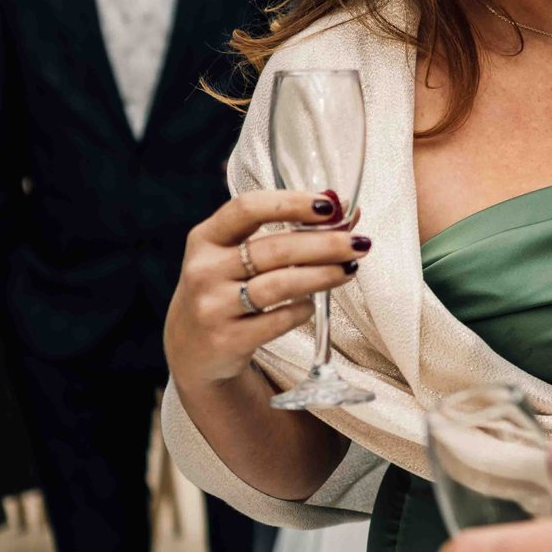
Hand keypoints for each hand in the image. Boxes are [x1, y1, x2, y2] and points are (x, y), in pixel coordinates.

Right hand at [166, 189, 362, 387]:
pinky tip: (313, 304)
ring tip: (349, 269)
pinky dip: (302, 309)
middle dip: (324, 244)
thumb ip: (288, 231)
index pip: (247, 208)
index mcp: (206, 238)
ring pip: (279, 285)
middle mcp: (204, 270)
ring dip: (322, 275)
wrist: (193, 348)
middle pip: (274, 249)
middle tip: (358, 243)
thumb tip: (346, 210)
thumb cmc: (226, 289)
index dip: (291, 203)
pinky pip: (277, 320)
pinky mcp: (226, 340)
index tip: (329, 206)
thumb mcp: (240, 255)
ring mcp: (212, 307)